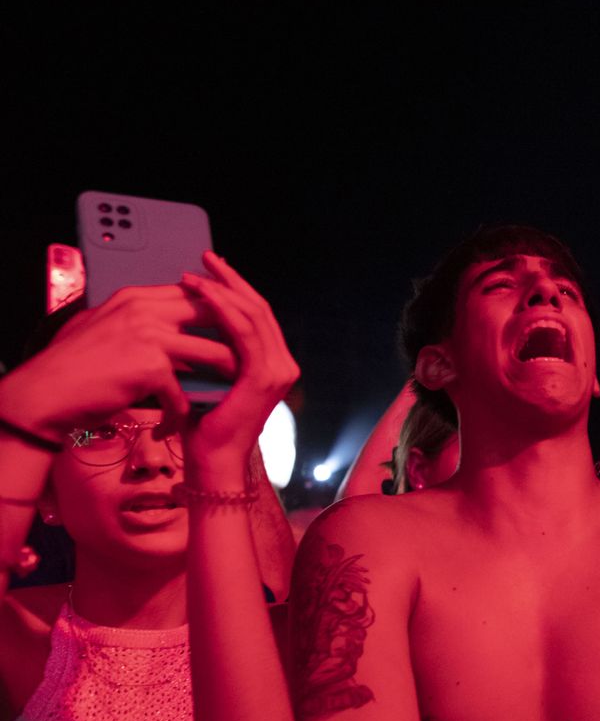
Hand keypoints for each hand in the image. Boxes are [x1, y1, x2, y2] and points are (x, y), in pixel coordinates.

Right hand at [0, 284, 236, 440]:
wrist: (44, 393)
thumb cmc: (71, 366)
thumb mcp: (103, 326)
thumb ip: (137, 318)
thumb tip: (167, 321)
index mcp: (136, 297)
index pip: (195, 295)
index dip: (222, 314)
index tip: (239, 334)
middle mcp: (145, 310)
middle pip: (214, 316)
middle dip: (238, 340)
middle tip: (251, 364)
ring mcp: (150, 336)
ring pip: (214, 353)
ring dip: (227, 377)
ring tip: (232, 395)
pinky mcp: (150, 366)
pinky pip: (184, 393)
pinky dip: (180, 416)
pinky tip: (171, 428)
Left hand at [180, 253, 300, 478]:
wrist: (213, 462)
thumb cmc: (206, 429)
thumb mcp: (214, 381)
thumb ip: (216, 355)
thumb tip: (194, 326)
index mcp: (274, 366)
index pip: (257, 317)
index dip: (235, 289)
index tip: (210, 271)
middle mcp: (284, 365)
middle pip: (260, 309)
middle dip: (231, 280)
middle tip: (205, 258)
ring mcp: (278, 370)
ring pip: (252, 315)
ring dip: (221, 290)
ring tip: (194, 275)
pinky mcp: (264, 376)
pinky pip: (244, 332)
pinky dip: (222, 309)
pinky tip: (202, 295)